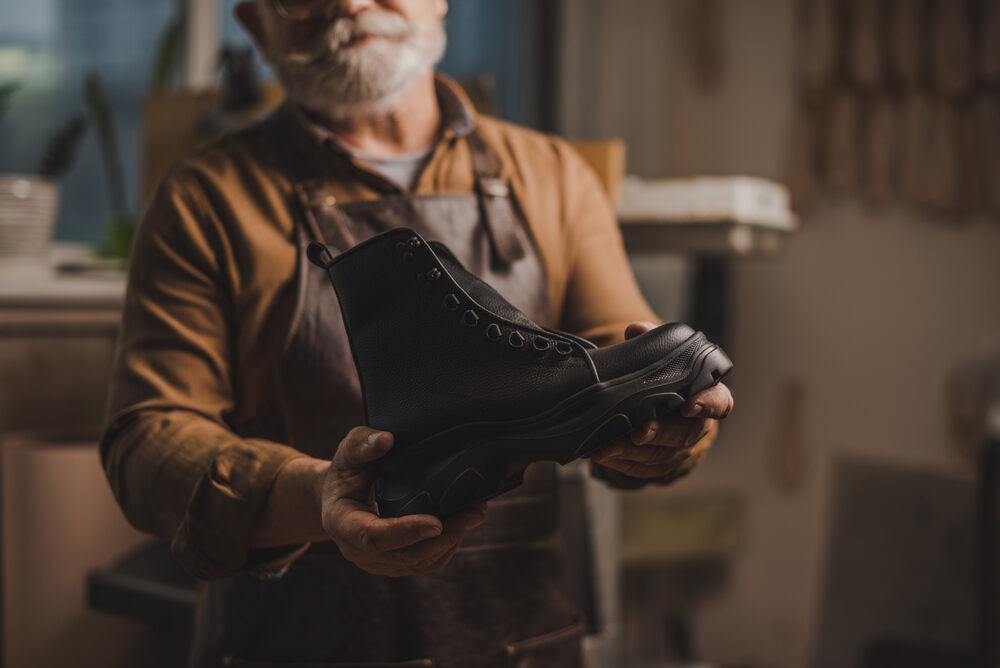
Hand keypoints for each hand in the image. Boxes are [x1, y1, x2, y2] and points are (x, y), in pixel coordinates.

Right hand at [315, 426, 485, 576]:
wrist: (341, 496)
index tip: (435, 522)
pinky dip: (448, 545)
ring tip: (476, 512)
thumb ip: (362, 444)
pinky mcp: (396, 564)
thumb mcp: (347, 452)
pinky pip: (426, 563)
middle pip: (406, 555)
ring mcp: (378, 562)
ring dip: (452, 540)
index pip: (373, 537)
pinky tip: (463, 523)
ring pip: (420, 562)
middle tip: (475, 512)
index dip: (405, 532)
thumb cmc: (346, 471)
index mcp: (342, 524)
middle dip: (444, 536)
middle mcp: (359, 551)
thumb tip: (387, 439)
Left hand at [589, 321, 733, 483]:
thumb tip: (636, 330)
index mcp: (707, 396)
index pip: (719, 401)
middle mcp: (699, 426)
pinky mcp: (663, 467)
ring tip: (606, 448)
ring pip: (662, 456)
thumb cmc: (661, 380)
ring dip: (633, 454)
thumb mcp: (659, 358)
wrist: (657, 406)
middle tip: (638, 433)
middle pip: (685, 434)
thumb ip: (651, 341)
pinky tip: (605, 457)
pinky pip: (646, 471)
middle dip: (660, 434)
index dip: (707, 404)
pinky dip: (624, 465)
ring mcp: (682, 450)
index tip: (688, 405)